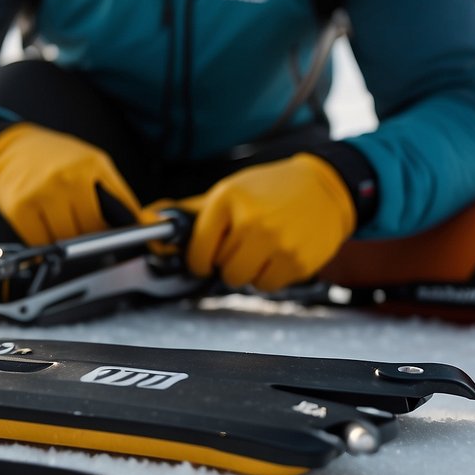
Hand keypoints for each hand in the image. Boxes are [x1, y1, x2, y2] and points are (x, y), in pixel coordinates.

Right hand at [0, 123, 140, 245]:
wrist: (8, 148)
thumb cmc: (52, 157)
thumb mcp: (91, 162)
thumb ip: (115, 192)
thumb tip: (141, 224)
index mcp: (91, 165)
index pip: (118, 213)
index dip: (119, 231)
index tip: (118, 239)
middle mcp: (67, 179)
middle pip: (92, 231)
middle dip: (90, 235)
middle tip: (82, 226)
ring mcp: (42, 194)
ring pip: (67, 240)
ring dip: (67, 241)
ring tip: (62, 223)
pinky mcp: (20, 209)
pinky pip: (41, 242)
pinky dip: (45, 241)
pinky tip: (44, 225)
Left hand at [144, 153, 354, 291]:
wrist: (325, 187)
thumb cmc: (271, 190)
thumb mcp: (230, 192)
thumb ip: (191, 212)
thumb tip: (149, 219)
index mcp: (228, 201)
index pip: (198, 250)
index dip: (198, 260)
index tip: (204, 259)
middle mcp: (252, 221)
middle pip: (220, 268)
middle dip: (227, 261)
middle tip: (242, 245)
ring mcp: (277, 242)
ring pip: (242, 281)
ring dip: (248, 271)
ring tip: (260, 249)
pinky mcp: (298, 260)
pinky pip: (268, 286)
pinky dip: (269, 276)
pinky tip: (278, 254)